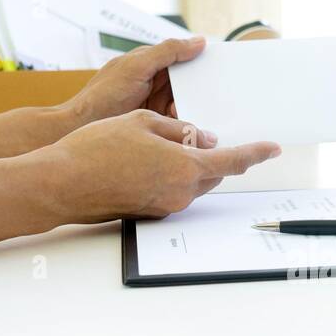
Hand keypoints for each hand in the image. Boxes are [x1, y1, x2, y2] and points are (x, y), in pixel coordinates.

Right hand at [0, 112, 279, 258]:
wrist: (62, 183)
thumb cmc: (95, 150)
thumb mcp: (141, 122)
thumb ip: (178, 129)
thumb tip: (200, 137)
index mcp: (185, 168)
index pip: (233, 161)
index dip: (256, 153)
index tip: (273, 147)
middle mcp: (181, 193)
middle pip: (214, 172)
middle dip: (214, 154)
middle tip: (199, 135)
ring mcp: (166, 207)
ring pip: (193, 182)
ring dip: (188, 164)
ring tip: (159, 144)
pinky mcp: (151, 212)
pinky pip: (173, 190)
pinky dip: (171, 174)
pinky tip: (145, 160)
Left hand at [64, 36, 206, 125]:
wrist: (82, 126)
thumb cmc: (103, 94)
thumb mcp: (137, 66)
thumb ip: (168, 52)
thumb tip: (198, 42)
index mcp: (151, 62)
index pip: (183, 57)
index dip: (201, 62)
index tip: (220, 67)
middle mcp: (154, 81)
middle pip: (188, 83)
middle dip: (199, 90)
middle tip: (212, 97)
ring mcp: (154, 102)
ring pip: (185, 103)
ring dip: (190, 109)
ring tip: (190, 113)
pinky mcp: (155, 122)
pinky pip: (177, 122)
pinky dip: (184, 124)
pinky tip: (188, 128)